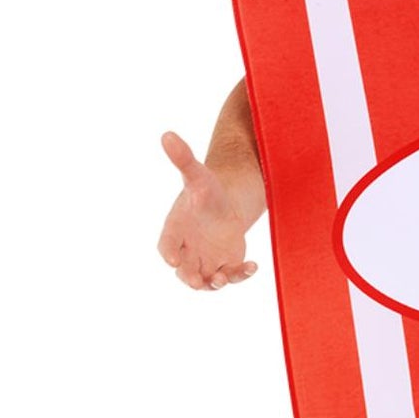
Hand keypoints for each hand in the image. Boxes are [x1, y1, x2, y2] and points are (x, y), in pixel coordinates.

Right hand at [157, 130, 258, 290]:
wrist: (226, 203)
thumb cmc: (207, 190)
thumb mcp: (197, 175)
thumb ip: (182, 158)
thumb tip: (167, 134)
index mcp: (177, 228)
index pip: (166, 244)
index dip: (168, 252)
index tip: (172, 260)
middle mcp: (188, 248)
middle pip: (183, 270)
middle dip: (189, 277)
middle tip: (197, 282)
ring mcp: (206, 260)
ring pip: (206, 279)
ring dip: (214, 283)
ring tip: (223, 279)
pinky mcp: (225, 265)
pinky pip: (230, 276)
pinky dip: (240, 275)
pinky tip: (252, 267)